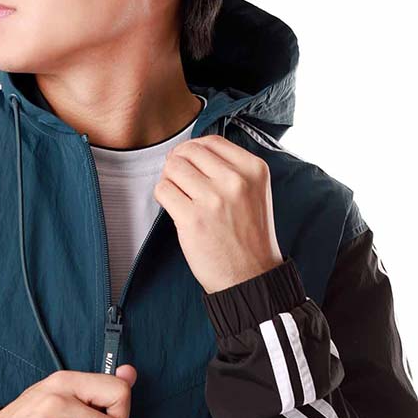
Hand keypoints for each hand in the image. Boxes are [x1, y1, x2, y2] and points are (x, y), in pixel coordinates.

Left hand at [153, 134, 282, 293]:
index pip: (211, 141)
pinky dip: (163, 196)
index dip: (193, 150)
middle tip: (181, 181)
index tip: (190, 164)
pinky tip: (176, 208)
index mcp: (254, 169)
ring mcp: (213, 199)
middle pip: (188, 152)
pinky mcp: (192, 219)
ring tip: (180, 196)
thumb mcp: (254, 191)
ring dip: (170, 180)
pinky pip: (163, 190)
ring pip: (172, 168)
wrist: (251, 276)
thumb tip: (187, 151)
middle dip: (178, 163)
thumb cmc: (249, 235)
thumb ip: (229, 168)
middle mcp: (236, 181)